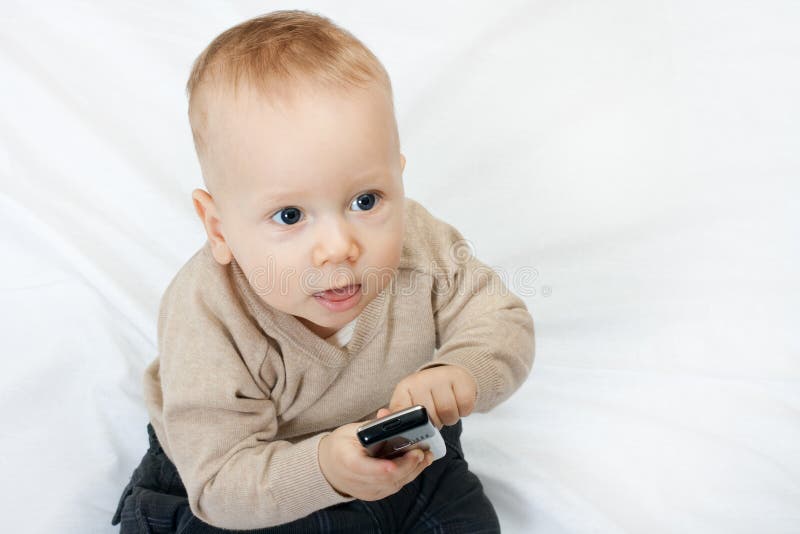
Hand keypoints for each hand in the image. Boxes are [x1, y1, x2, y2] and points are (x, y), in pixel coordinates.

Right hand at [318, 420, 434, 500]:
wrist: (328, 467)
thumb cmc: (341, 446)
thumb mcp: (351, 430)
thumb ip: (372, 426)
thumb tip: (388, 415)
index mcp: (347, 462)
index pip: (365, 468)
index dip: (382, 467)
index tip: (395, 463)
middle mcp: (357, 481)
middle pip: (386, 478)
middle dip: (407, 465)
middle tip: (422, 451)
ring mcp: (367, 491)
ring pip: (395, 484)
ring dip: (413, 470)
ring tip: (426, 455)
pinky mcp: (375, 494)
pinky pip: (395, 486)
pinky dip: (408, 475)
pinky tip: (417, 464)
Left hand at [377, 365, 476, 428]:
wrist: (450, 374)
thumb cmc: (427, 394)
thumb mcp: (408, 403)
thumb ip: (396, 414)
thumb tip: (381, 416)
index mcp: (405, 388)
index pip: (403, 413)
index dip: (411, 427)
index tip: (417, 430)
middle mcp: (422, 380)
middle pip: (430, 418)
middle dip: (435, 423)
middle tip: (436, 416)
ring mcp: (442, 378)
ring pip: (448, 414)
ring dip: (450, 418)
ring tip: (446, 410)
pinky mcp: (461, 380)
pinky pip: (464, 407)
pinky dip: (463, 411)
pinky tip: (458, 403)